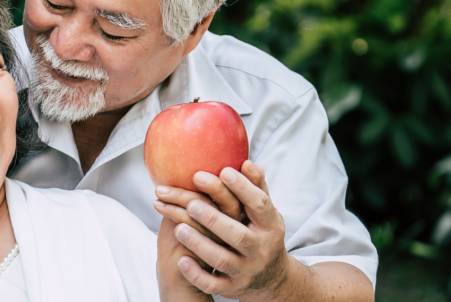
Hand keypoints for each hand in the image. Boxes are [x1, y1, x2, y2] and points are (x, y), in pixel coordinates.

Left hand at [155, 161, 291, 299]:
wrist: (272, 281)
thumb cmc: (263, 237)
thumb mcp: (266, 215)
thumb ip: (256, 190)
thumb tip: (248, 161)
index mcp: (269, 227)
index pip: (259, 206)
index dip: (243, 188)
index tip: (223, 171)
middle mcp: (259, 250)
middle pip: (238, 235)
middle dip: (214, 219)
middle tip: (191, 202)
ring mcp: (246, 271)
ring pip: (222, 260)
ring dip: (199, 244)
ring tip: (178, 227)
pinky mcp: (232, 288)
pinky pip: (213, 284)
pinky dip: (197, 274)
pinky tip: (180, 260)